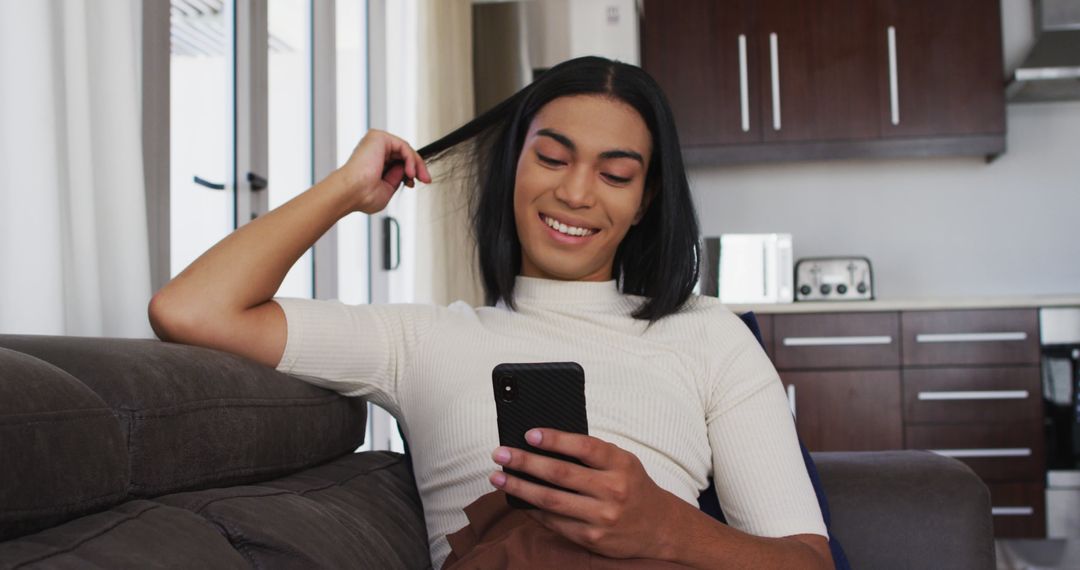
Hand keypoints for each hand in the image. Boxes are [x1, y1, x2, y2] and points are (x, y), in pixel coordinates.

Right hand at [333, 130, 431, 213]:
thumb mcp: (388, 189)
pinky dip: (411, 159)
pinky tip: (410, 172)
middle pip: (404, 154)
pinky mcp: (378, 137)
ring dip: (416, 164)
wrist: (352, 193)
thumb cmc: (363, 196)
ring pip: (405, 149)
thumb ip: (398, 178)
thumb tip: (408, 170)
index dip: (411, 172)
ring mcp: (375, 143)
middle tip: (426, 180)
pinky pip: (403, 146)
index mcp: (373, 162)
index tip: (414, 184)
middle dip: (418, 167)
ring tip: (417, 178)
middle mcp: (373, 151)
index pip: (398, 161)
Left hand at [489, 428, 686, 559]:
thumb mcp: (622, 462)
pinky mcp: (592, 538)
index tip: (529, 434)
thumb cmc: (633, 487)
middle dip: (525, 463)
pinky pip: (554, 522)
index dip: (555, 440)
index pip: (584, 447)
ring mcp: (602, 517)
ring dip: (520, 488)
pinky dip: (532, 510)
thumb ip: (592, 453)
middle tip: (500, 454)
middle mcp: (613, 490)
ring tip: (498, 477)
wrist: (660, 527)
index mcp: (620, 464)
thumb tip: (545, 444)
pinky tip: (517, 500)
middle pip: (561, 474)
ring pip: (551, 500)